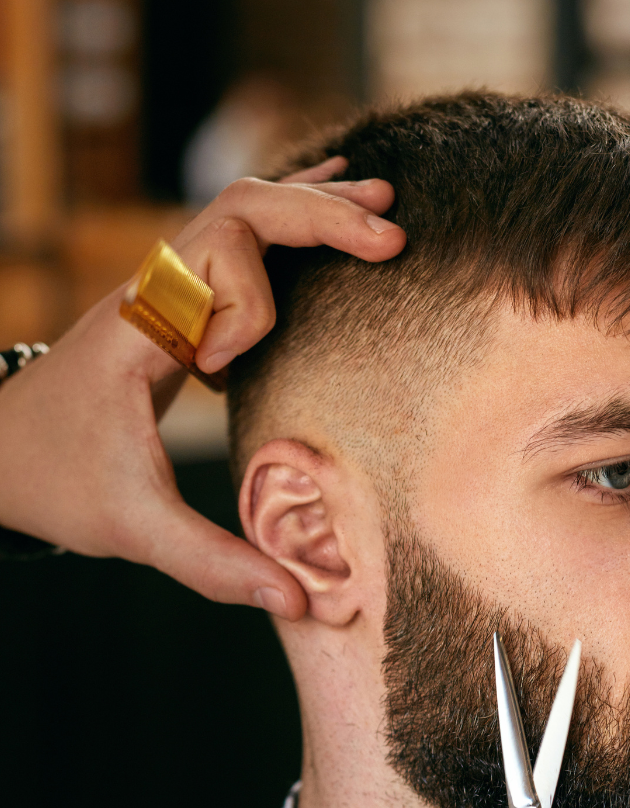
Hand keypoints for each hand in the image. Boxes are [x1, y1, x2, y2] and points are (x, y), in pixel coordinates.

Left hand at [0, 158, 403, 617]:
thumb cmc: (59, 484)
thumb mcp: (132, 531)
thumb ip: (214, 564)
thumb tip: (299, 600)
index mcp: (141, 327)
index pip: (213, 249)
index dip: (245, 303)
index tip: (222, 371)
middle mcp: (155, 291)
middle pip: (241, 210)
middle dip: (319, 216)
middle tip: (392, 236)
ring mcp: (167, 290)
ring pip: (241, 213)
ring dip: (311, 208)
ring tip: (382, 208)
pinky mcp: (181, 305)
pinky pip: (238, 243)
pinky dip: (289, 225)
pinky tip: (328, 208)